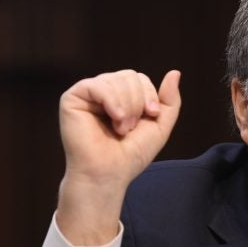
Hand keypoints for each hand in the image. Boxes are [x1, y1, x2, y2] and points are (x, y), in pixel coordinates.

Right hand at [55, 69, 181, 244]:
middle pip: (129, 76)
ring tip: (120, 128)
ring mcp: (87, 95)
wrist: (109, 174)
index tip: (151, 116)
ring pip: (116, 80)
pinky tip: (114, 119)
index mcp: (120, 96)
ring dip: (126, 107)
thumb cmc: (130, 155)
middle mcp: (103, 92)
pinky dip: (112, 101)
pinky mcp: (72, 99)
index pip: (139, 78)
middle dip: (137, 102)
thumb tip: (175, 72)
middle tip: (130, 128)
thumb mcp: (159, 125)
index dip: (149, 95)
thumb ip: (169, 99)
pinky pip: (97, 85)